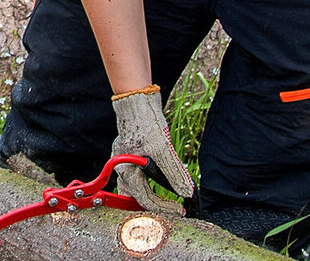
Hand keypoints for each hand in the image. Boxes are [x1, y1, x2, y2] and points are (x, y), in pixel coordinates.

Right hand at [109, 89, 194, 214]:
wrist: (137, 100)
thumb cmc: (145, 123)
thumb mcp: (163, 149)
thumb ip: (174, 173)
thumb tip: (186, 191)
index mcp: (126, 170)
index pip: (145, 198)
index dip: (164, 207)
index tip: (179, 209)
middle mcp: (122, 168)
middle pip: (135, 197)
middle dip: (153, 205)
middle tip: (171, 208)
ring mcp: (125, 161)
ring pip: (135, 187)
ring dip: (150, 194)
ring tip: (167, 199)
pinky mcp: (131, 154)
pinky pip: (137, 175)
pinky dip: (149, 182)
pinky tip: (161, 179)